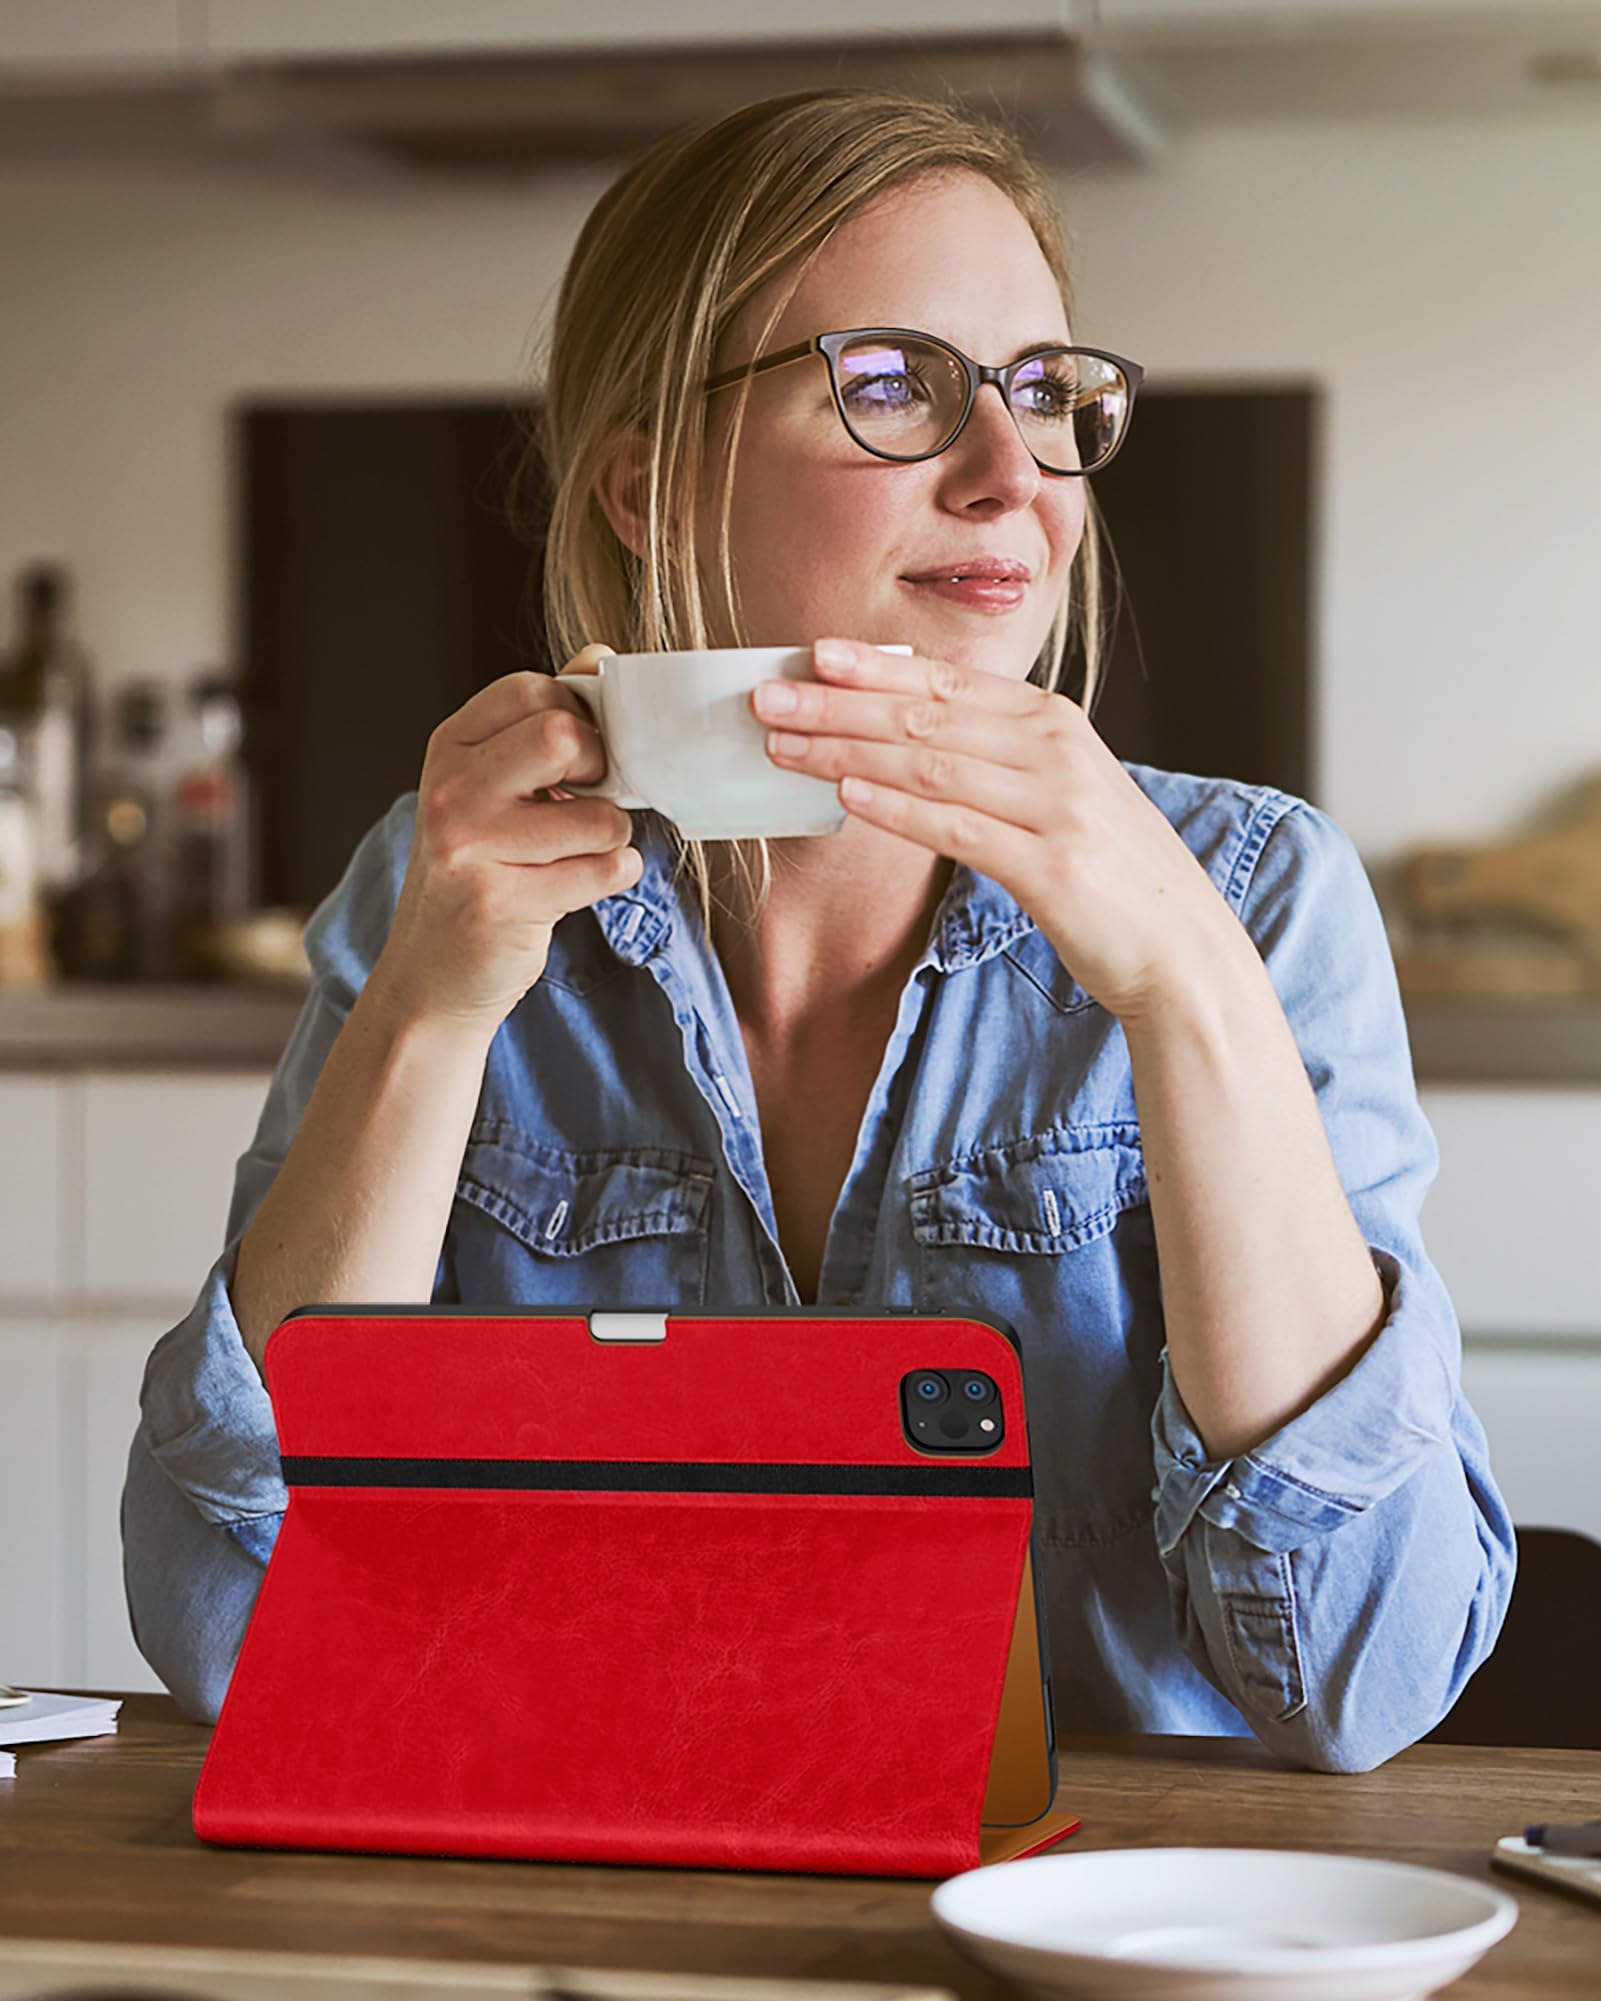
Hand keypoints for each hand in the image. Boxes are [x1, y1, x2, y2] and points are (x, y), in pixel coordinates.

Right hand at [372, 644, 642, 1036]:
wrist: (431, 974)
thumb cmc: (477, 872)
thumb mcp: (492, 787)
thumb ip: (542, 723)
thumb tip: (599, 658)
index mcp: (451, 746)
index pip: (536, 690)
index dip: (579, 718)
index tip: (577, 759)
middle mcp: (451, 789)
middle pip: (564, 735)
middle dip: (601, 771)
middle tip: (586, 801)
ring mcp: (471, 846)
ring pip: (599, 815)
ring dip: (611, 838)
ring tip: (578, 854)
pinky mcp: (502, 902)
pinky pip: (604, 872)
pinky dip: (613, 877)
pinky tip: (577, 887)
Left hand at [753, 637, 1242, 1020]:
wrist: (1183, 947)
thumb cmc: (1110, 873)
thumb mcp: (1058, 795)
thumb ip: (995, 761)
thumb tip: (904, 741)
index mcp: (1055, 724)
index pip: (949, 684)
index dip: (875, 667)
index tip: (811, 654)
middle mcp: (1057, 753)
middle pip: (927, 717)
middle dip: (838, 704)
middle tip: (766, 696)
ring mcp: (1057, 806)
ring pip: (931, 765)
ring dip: (847, 750)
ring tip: (781, 743)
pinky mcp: (1052, 866)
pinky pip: (958, 829)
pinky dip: (897, 808)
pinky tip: (846, 794)